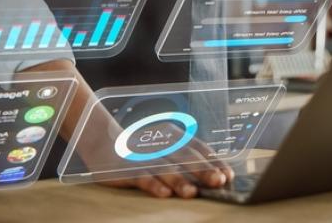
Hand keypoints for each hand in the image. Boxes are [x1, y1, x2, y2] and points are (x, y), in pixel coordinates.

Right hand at [73, 104, 234, 198]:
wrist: (104, 143)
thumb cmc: (143, 150)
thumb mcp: (166, 147)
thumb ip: (187, 158)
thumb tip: (216, 175)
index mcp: (173, 136)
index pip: (198, 147)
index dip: (214, 161)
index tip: (228, 175)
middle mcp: (160, 144)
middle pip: (184, 156)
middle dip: (202, 170)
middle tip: (218, 181)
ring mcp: (143, 155)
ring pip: (164, 168)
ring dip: (180, 181)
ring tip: (193, 193)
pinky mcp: (126, 168)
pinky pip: (142, 177)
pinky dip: (153, 185)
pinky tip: (164, 194)